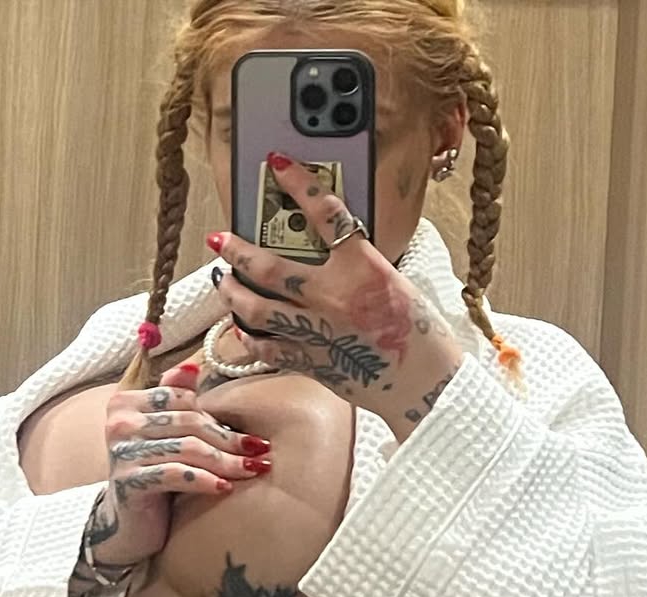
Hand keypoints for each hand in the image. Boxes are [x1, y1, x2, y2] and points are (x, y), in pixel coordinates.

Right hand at [85, 362, 271, 572]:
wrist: (129, 522)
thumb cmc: (154, 472)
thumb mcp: (165, 434)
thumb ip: (175, 399)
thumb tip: (195, 364)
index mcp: (126, 402)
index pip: (181, 399)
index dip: (218, 416)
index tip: (251, 435)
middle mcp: (120, 423)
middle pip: (188, 423)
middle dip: (229, 439)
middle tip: (261, 452)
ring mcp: (121, 452)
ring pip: (187, 449)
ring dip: (226, 461)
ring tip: (253, 470)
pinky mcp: (128, 482)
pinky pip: (175, 474)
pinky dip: (204, 480)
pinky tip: (225, 488)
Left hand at [209, 151, 461, 440]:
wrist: (426, 381)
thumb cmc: (417, 333)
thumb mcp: (393, 283)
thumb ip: (358, 265)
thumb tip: (325, 248)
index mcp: (362, 268)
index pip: (326, 213)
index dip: (299, 184)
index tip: (279, 164)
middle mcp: (334, 296)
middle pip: (268, 267)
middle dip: (237, 250)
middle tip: (221, 240)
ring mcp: (318, 331)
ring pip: (256, 309)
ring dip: (233, 293)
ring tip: (225, 282)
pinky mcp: (312, 362)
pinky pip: (266, 349)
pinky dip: (248, 337)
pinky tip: (241, 328)